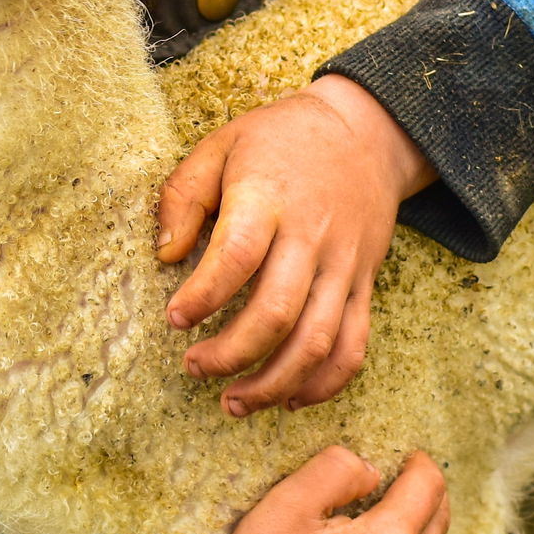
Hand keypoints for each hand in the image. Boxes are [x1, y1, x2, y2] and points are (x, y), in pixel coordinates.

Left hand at [158, 75, 434, 414]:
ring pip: (317, 341)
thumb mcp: (222, 143)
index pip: (237, 256)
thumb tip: (166, 255)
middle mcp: (311, 236)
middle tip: (194, 367)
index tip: (174, 320)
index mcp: (269, 198)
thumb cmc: (281, 139)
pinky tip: (288, 397)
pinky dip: (324, 383)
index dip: (203, 296)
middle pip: (276, 312)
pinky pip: (353, 345)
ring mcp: (344, 265)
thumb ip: (184, 194)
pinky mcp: (365, 283)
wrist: (367, 131)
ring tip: (234, 402)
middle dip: (231, 354)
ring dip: (274, 383)